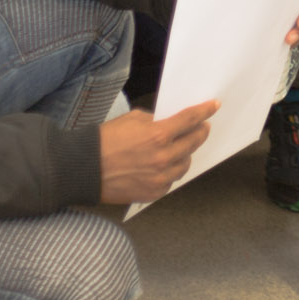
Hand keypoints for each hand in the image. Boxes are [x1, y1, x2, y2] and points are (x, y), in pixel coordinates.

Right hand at [98, 102, 217, 204]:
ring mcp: (159, 178)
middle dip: (200, 132)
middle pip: (193, 142)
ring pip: (185, 164)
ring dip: (186, 153)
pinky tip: (165, 165)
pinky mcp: (152, 193)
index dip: (205, 111)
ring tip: (182, 147)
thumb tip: (169, 123)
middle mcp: (163, 158)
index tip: (214, 106)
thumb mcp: (133, 119)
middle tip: (202, 127)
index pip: (190, 120)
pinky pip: (171, 181)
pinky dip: (171, 171)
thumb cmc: (105, 140)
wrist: (84, 168)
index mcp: (159, 135)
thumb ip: (156, 121)